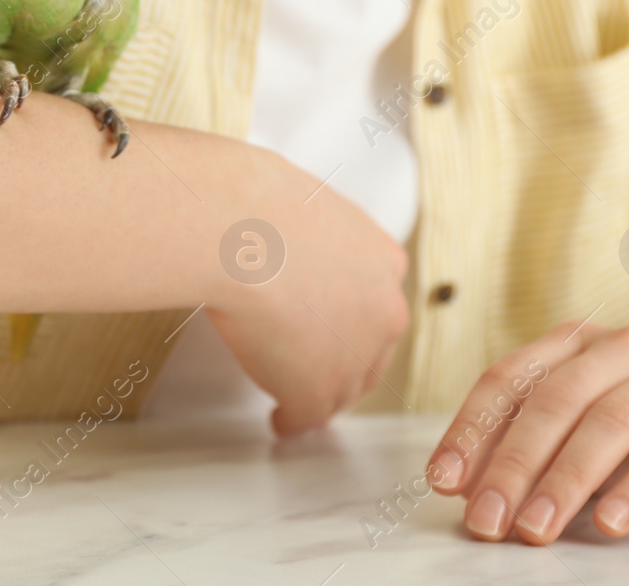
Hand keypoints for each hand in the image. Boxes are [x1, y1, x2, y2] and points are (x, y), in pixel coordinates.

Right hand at [204, 149, 409, 436]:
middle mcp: (383, 309)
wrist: (244, 230)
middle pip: (369, 352)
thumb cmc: (260, 205)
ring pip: (343, 387)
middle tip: (316, 367)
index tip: (334, 326)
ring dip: (321, 394)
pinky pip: (307, 415)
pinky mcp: (318, 388)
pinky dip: (292, 421)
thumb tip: (276, 223)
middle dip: (345, 363)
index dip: (353, 319)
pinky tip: (281, 422)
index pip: (376, 302)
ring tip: (297, 400)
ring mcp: (354, 353)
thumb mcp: (303, 205)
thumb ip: (309, 231)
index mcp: (384, 261)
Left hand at [425, 321, 628, 543]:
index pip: (507, 379)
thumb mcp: (586, 424)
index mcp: (574, 342)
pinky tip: (611, 523)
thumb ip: (532, 444)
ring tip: (536, 528)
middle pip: (553, 402)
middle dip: (513, 465)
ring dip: (566, 481)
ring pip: (610, 422)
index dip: (472, 430)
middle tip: (487, 520)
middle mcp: (622, 346)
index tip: (444, 481)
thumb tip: (468, 487)